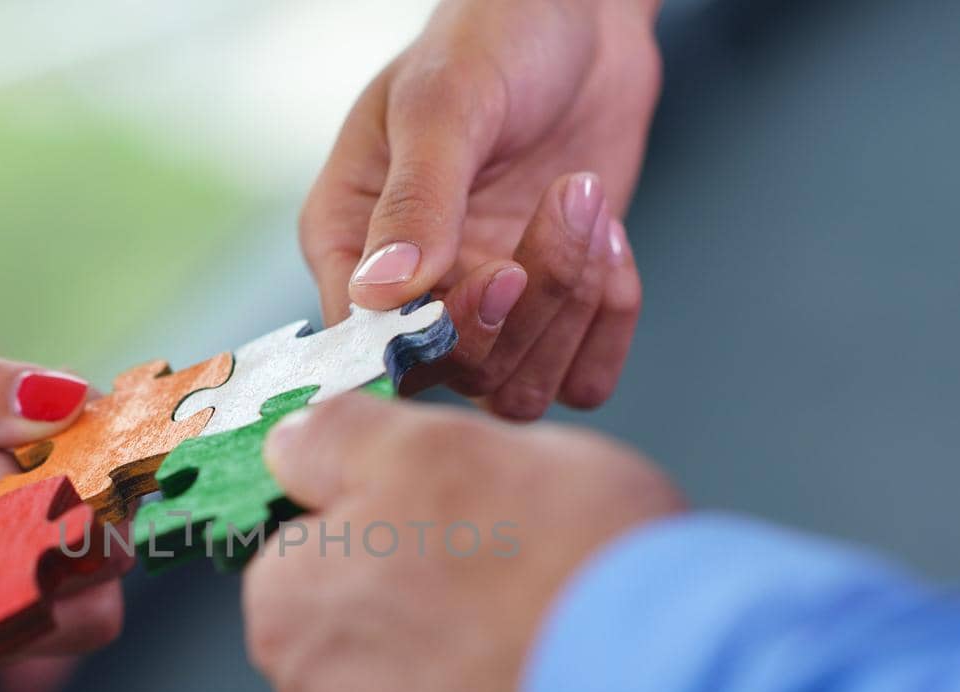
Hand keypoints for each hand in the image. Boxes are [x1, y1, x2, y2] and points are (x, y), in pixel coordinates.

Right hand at [0, 312, 120, 652]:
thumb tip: (65, 402)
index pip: (38, 503)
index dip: (96, 465)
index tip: (115, 432)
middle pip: (65, 590)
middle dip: (107, 528)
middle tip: (94, 469)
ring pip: (46, 635)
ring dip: (82, 568)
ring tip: (48, 499)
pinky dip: (34, 598)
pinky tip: (6, 538)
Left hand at [242, 394, 681, 691]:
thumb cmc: (562, 569)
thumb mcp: (441, 446)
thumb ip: (342, 440)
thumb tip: (292, 445)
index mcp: (288, 612)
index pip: (311, 551)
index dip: (395, 525)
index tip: (463, 524)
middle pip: (364, 643)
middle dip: (430, 614)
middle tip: (525, 585)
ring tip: (560, 657)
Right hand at [302, 0, 661, 418]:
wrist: (583, 20)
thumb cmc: (494, 36)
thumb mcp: (447, 100)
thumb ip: (417, 197)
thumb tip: (381, 293)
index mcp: (347, 243)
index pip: (366, 344)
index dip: (435, 334)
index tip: (497, 273)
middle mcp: (407, 294)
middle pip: (456, 372)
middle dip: (530, 301)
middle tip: (569, 198)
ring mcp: (479, 311)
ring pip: (518, 387)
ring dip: (574, 303)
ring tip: (590, 202)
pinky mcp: (548, 318)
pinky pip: (580, 380)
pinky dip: (609, 324)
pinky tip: (612, 243)